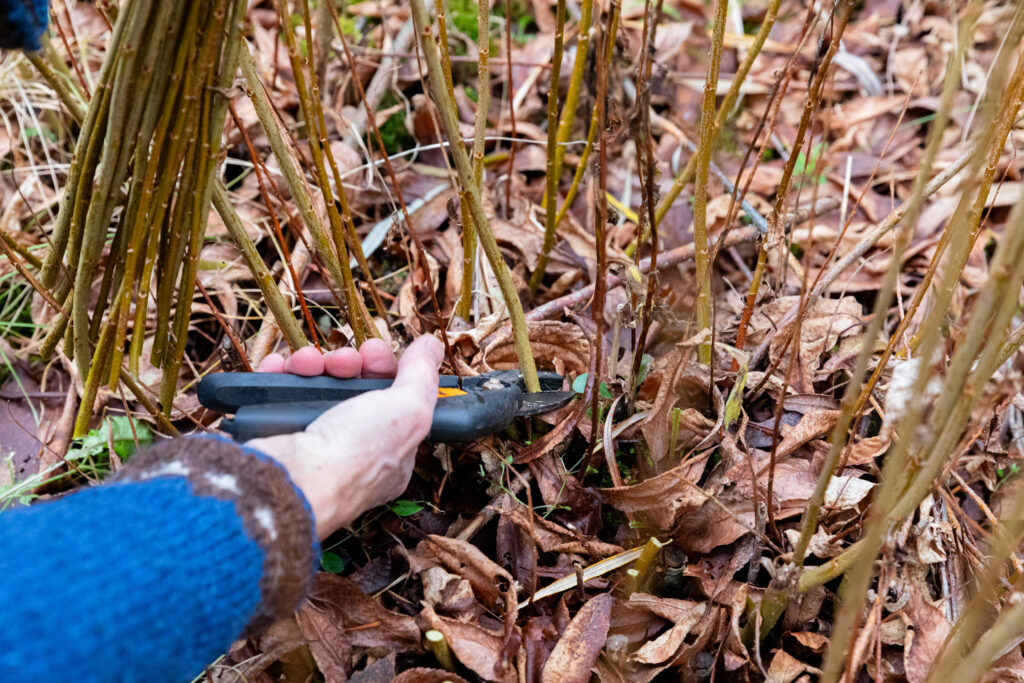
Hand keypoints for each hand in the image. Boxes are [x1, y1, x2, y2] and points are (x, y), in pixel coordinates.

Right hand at [245, 336, 443, 538]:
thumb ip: (422, 376)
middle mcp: (353, 450)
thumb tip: (432, 346)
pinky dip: (280, 376)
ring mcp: (314, 444)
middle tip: (344, 360)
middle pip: (355, 389)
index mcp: (390, 451)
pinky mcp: (279, 435)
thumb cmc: (355, 455)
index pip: (395, 400)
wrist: (291, 481)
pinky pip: (280, 395)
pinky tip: (281, 367)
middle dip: (348, 363)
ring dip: (313, 364)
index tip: (375, 352)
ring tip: (306, 363)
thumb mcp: (408, 410)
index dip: (386, 371)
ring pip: (317, 388)